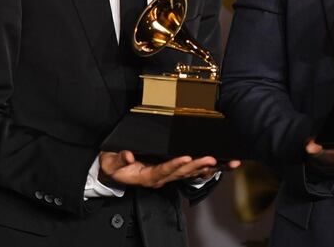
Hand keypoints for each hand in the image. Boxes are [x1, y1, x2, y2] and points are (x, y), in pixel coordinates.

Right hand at [99, 151, 234, 188]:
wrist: (115, 171)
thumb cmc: (114, 165)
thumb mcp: (111, 162)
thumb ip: (119, 159)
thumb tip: (128, 156)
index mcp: (147, 176)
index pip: (163, 171)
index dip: (174, 165)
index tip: (186, 158)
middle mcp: (161, 177)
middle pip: (181, 173)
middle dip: (196, 165)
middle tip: (211, 158)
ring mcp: (168, 174)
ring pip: (190, 173)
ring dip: (206, 168)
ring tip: (221, 162)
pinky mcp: (173, 170)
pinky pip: (191, 170)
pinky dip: (206, 168)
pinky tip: (220, 164)